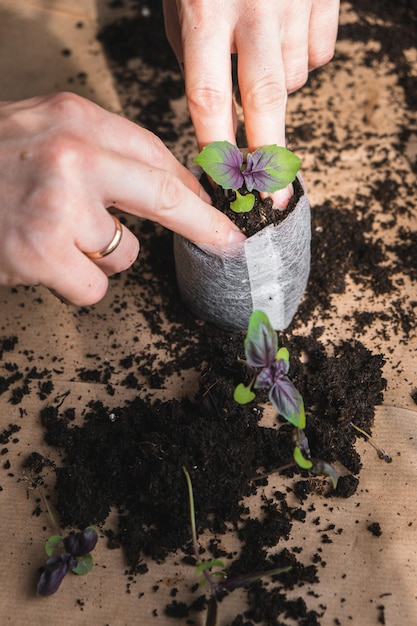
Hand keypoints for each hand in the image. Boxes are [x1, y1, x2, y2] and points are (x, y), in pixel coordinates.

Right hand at [0, 93, 244, 304]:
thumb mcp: (40, 135)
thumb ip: (98, 151)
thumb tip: (168, 184)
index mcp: (73, 117)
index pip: (154, 153)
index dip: (191, 188)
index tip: (216, 208)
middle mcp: (71, 154)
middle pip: (163, 194)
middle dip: (204, 225)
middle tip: (230, 243)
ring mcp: (56, 205)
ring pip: (125, 252)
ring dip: (100, 256)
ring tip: (54, 239)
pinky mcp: (41, 253)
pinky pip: (95, 286)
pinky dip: (77, 284)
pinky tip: (43, 264)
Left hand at [163, 0, 339, 204]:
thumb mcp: (184, 3)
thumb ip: (198, 56)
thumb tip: (220, 111)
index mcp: (207, 12)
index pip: (208, 96)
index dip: (216, 145)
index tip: (220, 181)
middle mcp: (254, 10)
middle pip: (266, 99)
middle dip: (269, 154)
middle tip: (274, 197)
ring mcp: (295, 3)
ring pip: (293, 77)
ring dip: (278, 83)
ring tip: (261, 52)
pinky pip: (320, 53)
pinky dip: (305, 56)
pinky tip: (288, 34)